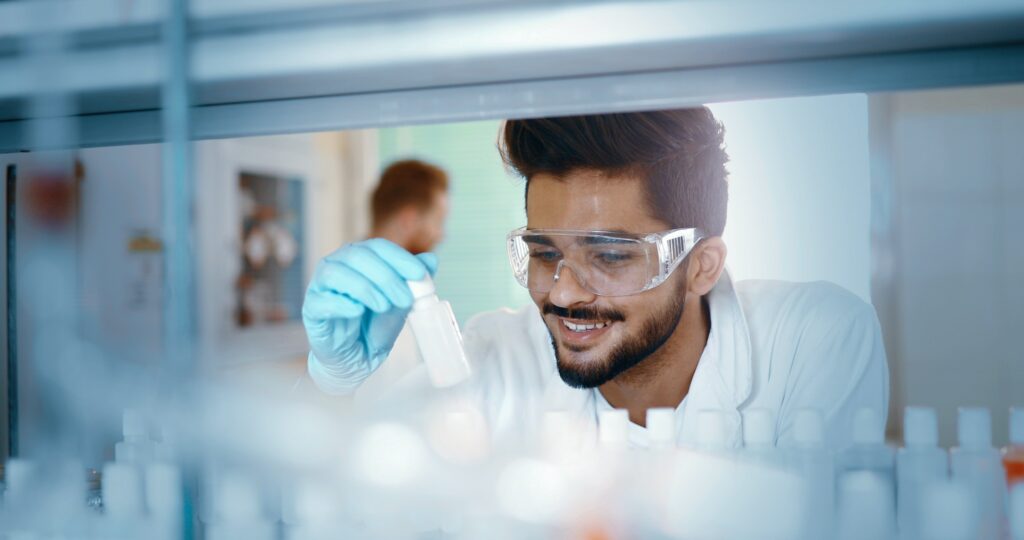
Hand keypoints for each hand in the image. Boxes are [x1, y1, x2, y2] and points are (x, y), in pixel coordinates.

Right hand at [303, 239, 437, 393]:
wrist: (357, 359)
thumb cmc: (375, 326)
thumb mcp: (401, 304)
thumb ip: (412, 283)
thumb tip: (431, 261)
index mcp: (359, 259)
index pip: (377, 247)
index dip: (399, 258)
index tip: (419, 275)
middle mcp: (337, 266)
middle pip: (357, 256)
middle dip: (385, 276)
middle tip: (405, 299)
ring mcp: (321, 286)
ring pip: (336, 273)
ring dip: (364, 287)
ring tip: (384, 306)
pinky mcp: (311, 308)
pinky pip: (321, 300)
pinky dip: (342, 303)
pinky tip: (358, 311)